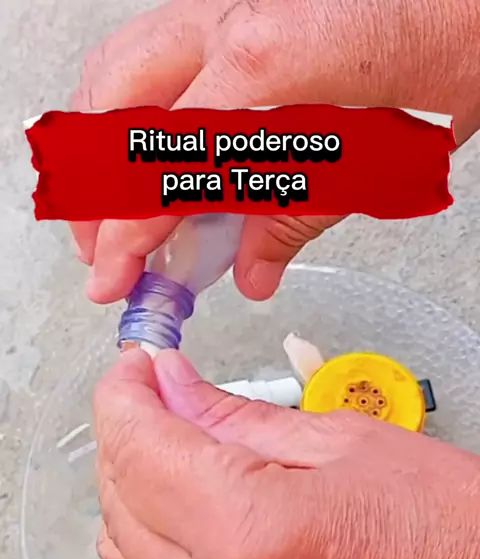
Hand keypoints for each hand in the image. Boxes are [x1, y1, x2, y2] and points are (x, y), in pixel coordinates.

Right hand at [72, 0, 479, 303]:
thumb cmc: (449, 49)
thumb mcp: (379, 158)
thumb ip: (300, 216)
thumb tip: (252, 271)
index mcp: (263, 66)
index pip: (159, 168)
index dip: (126, 234)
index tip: (113, 277)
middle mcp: (229, 22)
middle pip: (113, 113)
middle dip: (96, 194)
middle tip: (107, 251)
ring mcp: (227, 5)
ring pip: (119, 72)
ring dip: (103, 148)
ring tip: (118, 207)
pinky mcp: (238, 7)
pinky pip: (153, 52)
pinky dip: (133, 109)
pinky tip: (149, 150)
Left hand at [94, 348, 479, 558]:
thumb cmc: (448, 530)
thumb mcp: (340, 442)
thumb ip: (235, 416)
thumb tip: (172, 385)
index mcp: (248, 533)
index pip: (139, 450)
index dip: (124, 396)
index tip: (135, 366)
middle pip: (120, 499)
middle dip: (127, 432)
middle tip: (160, 390)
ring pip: (123, 550)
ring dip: (133, 485)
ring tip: (174, 440)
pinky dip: (150, 536)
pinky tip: (182, 500)